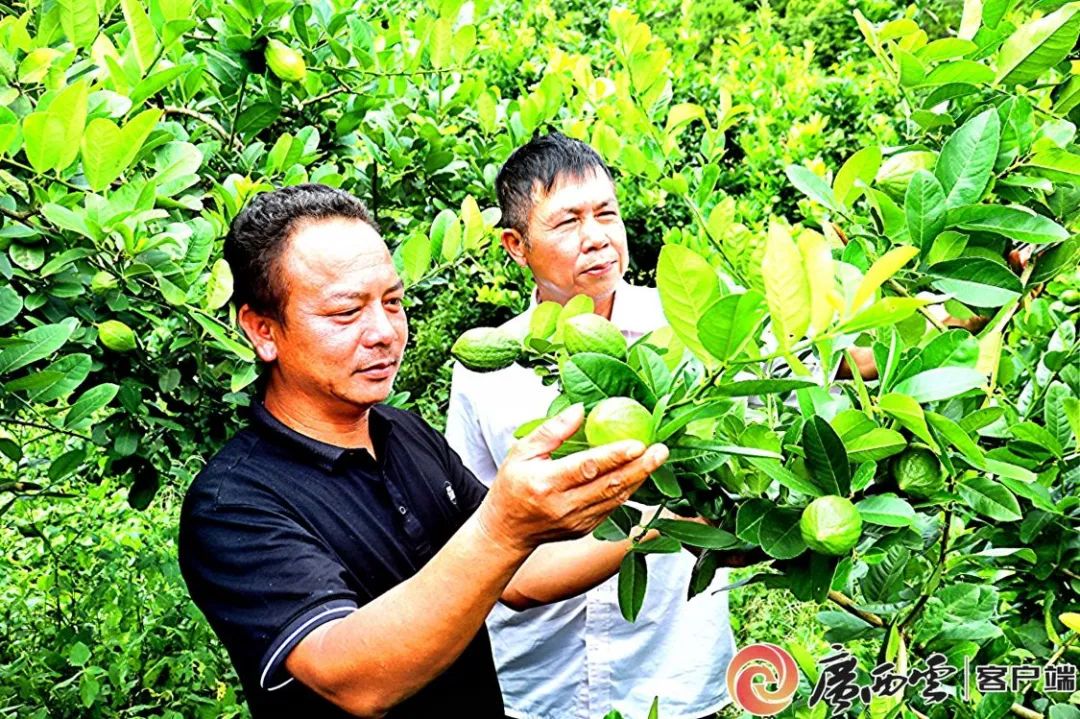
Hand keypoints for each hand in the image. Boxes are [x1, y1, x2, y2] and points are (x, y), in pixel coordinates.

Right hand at [476, 403, 668, 551]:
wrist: (506, 531)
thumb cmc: (512, 487)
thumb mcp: (521, 452)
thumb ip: (551, 432)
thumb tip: (581, 410)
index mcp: (546, 484)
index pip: (586, 468)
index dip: (614, 456)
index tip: (637, 443)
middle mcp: (564, 506)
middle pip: (609, 485)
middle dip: (639, 467)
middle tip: (661, 450)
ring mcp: (577, 521)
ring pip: (615, 499)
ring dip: (639, 479)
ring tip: (657, 459)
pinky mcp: (585, 529)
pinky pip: (611, 508)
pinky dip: (627, 491)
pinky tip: (639, 475)